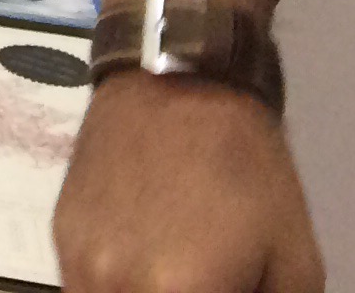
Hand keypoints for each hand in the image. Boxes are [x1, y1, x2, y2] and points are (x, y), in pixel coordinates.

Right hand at [53, 72, 321, 292]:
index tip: (227, 291)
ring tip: (173, 278)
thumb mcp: (295, 263)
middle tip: (204, 284)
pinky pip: (81, 284)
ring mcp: (77, 259)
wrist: (178, 83)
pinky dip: (114, 285)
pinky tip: (146, 263)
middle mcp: (114, 284)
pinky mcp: (58, 234)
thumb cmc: (249, 170)